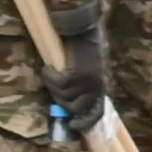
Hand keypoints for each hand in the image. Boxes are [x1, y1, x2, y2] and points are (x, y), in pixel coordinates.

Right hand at [40, 3, 110, 138]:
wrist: (87, 26)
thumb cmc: (87, 44)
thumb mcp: (91, 68)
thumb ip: (84, 85)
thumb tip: (69, 102)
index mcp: (102, 86)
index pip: (98, 112)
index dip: (86, 122)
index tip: (74, 126)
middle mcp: (98, 86)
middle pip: (75, 107)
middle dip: (61, 100)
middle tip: (53, 87)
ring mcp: (90, 81)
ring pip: (64, 97)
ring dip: (53, 87)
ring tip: (50, 73)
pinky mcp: (80, 74)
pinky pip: (58, 84)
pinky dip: (50, 77)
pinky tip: (48, 68)